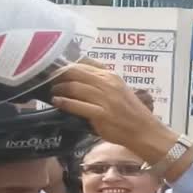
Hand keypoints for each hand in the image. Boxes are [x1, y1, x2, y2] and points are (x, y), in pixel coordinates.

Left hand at [50, 63, 167, 147]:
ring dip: (60, 88)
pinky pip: (78, 105)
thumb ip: (101, 82)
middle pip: (77, 72)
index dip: (68, 64)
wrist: (142, 130)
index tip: (57, 68)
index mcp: (111, 76)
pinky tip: (57, 102)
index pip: (85, 63)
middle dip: (60, 75)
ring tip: (52, 91)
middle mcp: (108, 84)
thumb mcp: (118, 89)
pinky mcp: (101, 114)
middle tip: (49, 79)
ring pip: (75, 87)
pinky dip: (65, 102)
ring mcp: (105, 99)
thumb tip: (78, 77)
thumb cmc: (128, 112)